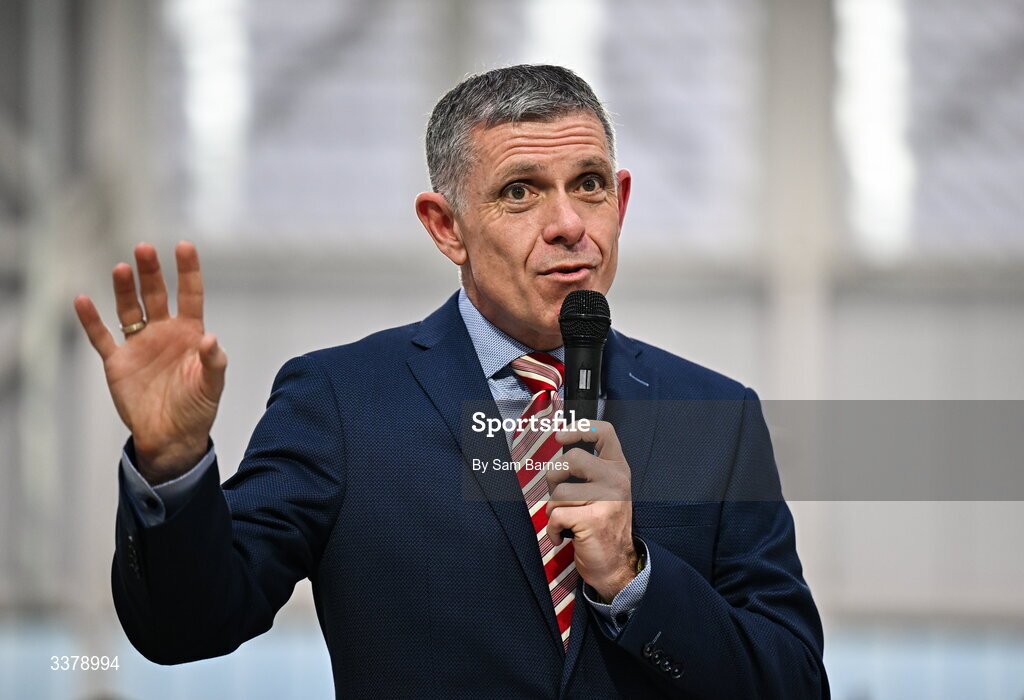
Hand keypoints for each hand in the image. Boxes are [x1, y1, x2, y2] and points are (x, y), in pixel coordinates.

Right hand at [74, 241, 226, 483]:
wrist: (172, 437)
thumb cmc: (197, 408)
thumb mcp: (212, 385)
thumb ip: (213, 361)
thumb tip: (211, 338)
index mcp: (190, 333)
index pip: (190, 295)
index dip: (188, 271)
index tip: (184, 246)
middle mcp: (164, 333)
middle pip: (156, 295)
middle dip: (151, 273)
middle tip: (144, 249)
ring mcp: (139, 345)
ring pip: (129, 310)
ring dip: (124, 290)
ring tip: (122, 269)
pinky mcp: (118, 362)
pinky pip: (101, 337)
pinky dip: (91, 320)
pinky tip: (83, 300)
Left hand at [546, 421, 637, 601]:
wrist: (616, 565)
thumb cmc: (602, 526)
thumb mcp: (604, 491)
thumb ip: (589, 470)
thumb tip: (559, 449)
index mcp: (618, 469)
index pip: (604, 432)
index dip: (579, 427)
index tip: (560, 436)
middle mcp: (617, 480)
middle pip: (571, 458)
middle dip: (554, 477)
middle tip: (559, 496)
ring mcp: (608, 499)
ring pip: (559, 491)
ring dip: (553, 509)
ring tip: (566, 521)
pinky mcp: (594, 520)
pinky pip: (555, 515)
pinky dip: (552, 529)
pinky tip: (563, 536)